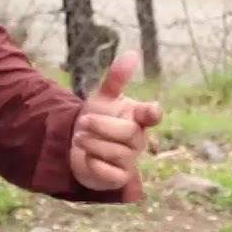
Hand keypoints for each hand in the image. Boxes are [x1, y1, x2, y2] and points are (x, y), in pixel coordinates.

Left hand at [69, 51, 163, 190]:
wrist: (80, 147)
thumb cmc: (99, 119)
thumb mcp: (104, 98)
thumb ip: (117, 79)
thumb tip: (132, 54)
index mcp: (137, 117)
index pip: (152, 115)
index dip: (152, 113)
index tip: (150, 111)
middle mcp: (138, 139)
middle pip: (127, 133)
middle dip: (101, 126)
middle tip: (83, 121)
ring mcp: (130, 159)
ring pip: (115, 152)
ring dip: (92, 143)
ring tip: (80, 137)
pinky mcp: (119, 177)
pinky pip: (108, 172)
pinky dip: (94, 163)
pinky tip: (87, 157)